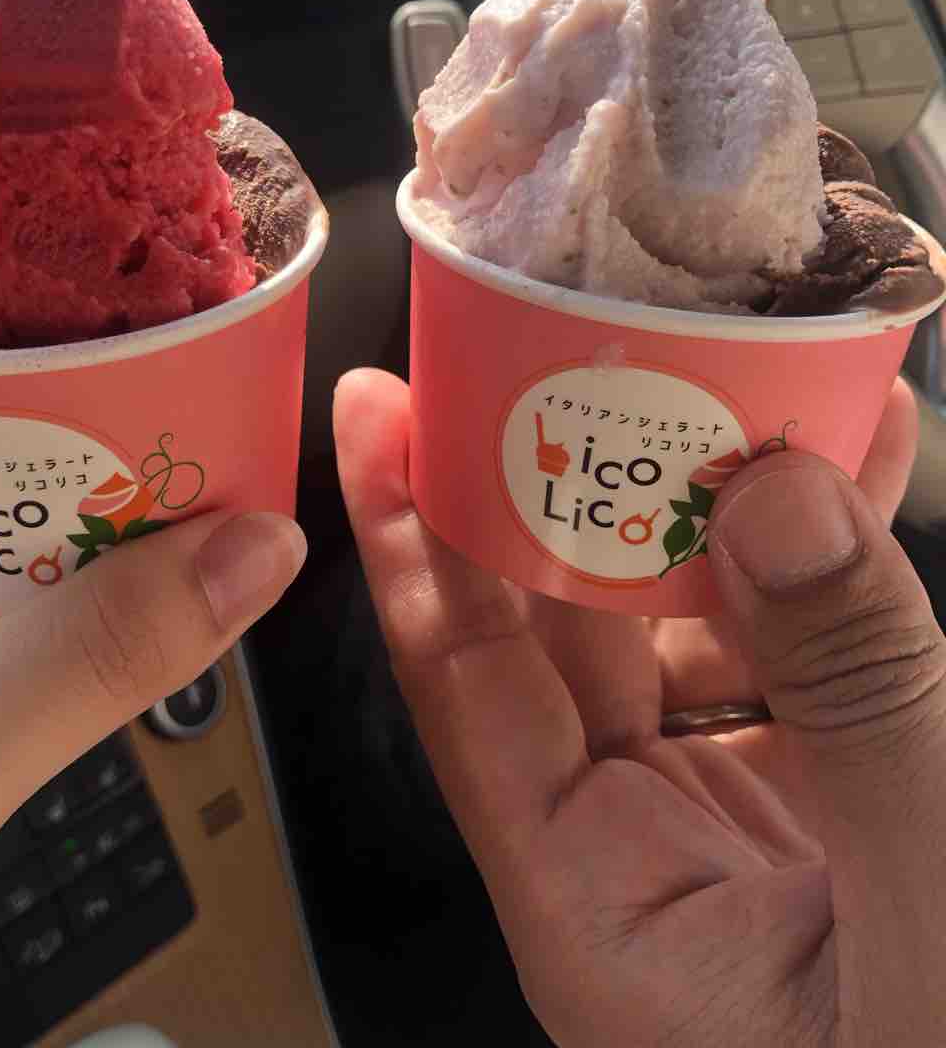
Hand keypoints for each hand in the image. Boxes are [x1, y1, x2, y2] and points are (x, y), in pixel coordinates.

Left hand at [335, 368, 945, 1046]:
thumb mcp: (927, 923)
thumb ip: (858, 708)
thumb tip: (774, 500)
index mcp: (591, 906)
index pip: (457, 681)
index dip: (408, 532)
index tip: (376, 406)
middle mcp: (632, 850)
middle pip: (557, 626)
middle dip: (564, 479)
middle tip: (563, 344)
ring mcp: (724, 819)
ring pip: (679, 619)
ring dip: (710, 497)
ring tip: (731, 366)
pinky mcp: (815, 797)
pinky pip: (785, 649)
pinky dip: (821, 556)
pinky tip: (860, 458)